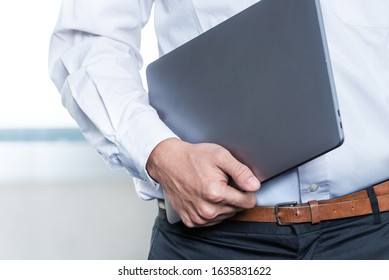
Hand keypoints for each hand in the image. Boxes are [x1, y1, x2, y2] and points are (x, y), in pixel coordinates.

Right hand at [146, 138, 260, 226]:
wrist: (168, 163)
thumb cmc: (193, 158)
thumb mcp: (220, 156)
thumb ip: (241, 171)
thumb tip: (255, 186)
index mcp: (215, 194)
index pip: (248, 202)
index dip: (246, 190)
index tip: (237, 182)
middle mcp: (207, 210)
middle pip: (237, 209)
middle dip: (234, 196)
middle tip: (221, 181)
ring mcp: (198, 218)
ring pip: (225, 216)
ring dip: (223, 204)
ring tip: (211, 188)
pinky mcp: (191, 221)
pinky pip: (212, 221)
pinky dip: (212, 210)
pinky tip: (204, 196)